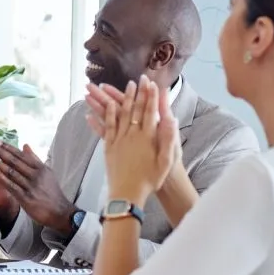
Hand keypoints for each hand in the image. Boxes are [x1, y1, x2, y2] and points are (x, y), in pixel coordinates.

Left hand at [0, 141, 76, 231]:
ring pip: (12, 172)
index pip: (21, 155)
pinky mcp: (26, 198)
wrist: (60, 212)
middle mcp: (36, 175)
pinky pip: (11, 186)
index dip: (8, 148)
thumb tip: (25, 145)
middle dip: (0, 152)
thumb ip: (34, 159)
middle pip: (15, 161)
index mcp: (41, 168)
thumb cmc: (51, 191)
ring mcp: (31, 187)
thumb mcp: (46, 173)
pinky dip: (2, 178)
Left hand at [97, 76, 177, 204]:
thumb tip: (171, 118)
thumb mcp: (165, 161)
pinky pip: (105, 127)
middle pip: (134, 109)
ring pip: (119, 115)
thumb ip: (168, 139)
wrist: (127, 194)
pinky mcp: (109, 147)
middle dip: (137, 93)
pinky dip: (104, 115)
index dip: (150, 96)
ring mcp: (118, 140)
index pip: (150, 111)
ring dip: (120, 99)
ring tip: (122, 88)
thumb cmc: (150, 180)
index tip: (151, 83)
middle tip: (137, 80)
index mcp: (147, 137)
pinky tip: (103, 106)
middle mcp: (132, 135)